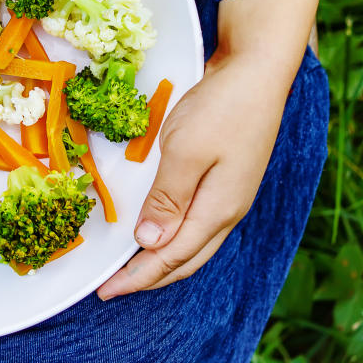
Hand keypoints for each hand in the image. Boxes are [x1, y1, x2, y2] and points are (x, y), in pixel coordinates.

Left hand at [97, 0, 320, 298]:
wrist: (256, 71)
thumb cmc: (222, 108)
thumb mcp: (186, 151)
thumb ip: (168, 199)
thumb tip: (150, 243)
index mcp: (218, 210)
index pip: (172, 258)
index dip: (138, 278)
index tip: (106, 291)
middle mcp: (226, 211)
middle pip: (185, 260)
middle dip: (148, 278)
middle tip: (112, 287)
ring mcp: (228, 195)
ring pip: (192, 243)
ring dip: (160, 260)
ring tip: (130, 267)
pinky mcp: (224, 179)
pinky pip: (195, 222)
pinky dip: (172, 236)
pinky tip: (156, 230)